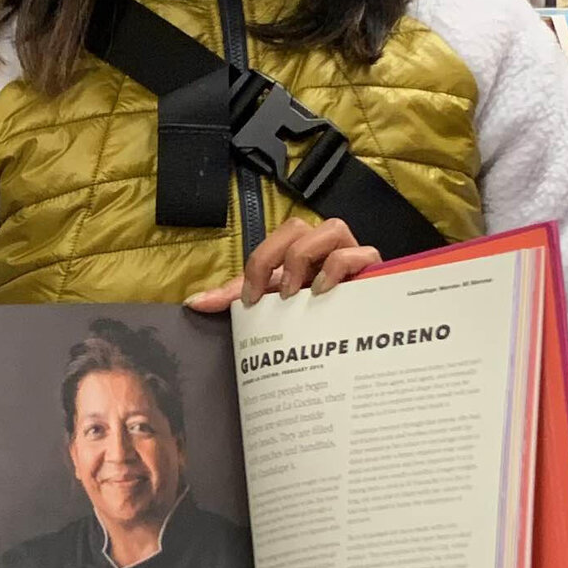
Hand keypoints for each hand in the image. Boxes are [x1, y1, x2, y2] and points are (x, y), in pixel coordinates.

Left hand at [187, 216, 380, 312]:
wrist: (356, 340)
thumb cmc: (313, 319)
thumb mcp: (271, 308)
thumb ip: (234, 301)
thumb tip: (194, 302)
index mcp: (298, 254)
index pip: (272, 242)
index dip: (256, 265)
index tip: (248, 301)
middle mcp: (323, 248)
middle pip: (297, 227)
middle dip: (276, 256)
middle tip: (273, 294)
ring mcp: (350, 253)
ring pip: (331, 228)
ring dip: (307, 257)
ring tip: (297, 292)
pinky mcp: (373, 268)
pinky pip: (361, 252)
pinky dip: (340, 266)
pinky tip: (324, 290)